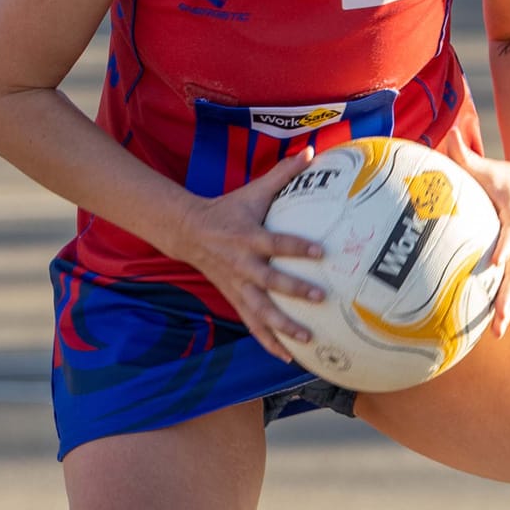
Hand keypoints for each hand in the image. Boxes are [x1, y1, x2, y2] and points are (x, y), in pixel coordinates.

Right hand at [171, 149, 325, 363]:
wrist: (188, 232)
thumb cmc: (229, 209)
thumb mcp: (253, 190)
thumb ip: (283, 173)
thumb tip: (311, 151)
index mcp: (248, 237)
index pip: (275, 242)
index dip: (296, 246)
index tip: (320, 250)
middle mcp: (243, 264)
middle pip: (270, 281)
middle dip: (294, 290)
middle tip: (321, 297)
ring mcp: (237, 286)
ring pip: (261, 311)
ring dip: (283, 326)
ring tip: (309, 339)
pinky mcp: (235, 299)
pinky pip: (253, 325)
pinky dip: (269, 342)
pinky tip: (289, 358)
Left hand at [436, 125, 509, 338]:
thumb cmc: (508, 177)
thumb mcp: (488, 166)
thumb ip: (465, 154)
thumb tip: (448, 133)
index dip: (504, 248)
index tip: (495, 263)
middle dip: (508, 297)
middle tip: (500, 319)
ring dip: (505, 308)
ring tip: (495, 334)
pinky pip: (504, 284)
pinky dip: (497, 302)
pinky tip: (481, 326)